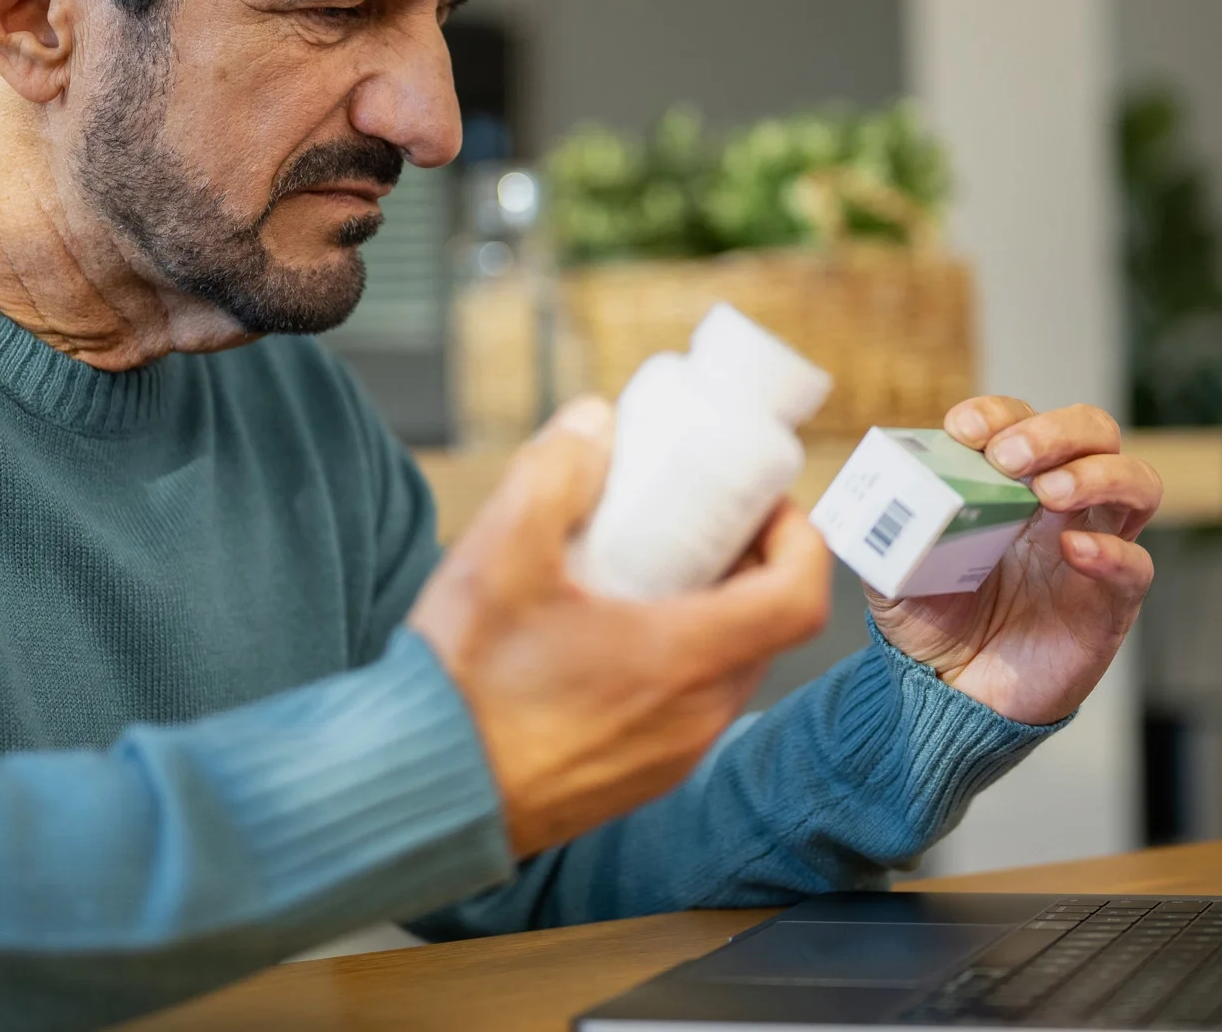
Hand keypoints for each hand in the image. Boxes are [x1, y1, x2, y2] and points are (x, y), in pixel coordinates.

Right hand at [407, 397, 832, 858]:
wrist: (422, 796)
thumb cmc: (463, 687)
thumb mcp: (499, 555)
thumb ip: (553, 473)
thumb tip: (595, 424)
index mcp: (683, 659)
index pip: (800, 596)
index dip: (797, 537)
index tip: (761, 504)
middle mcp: (696, 717)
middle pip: (766, 627)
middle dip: (747, 564)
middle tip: (697, 520)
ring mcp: (672, 756)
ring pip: (727, 669)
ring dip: (710, 613)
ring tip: (645, 571)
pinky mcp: (640, 779)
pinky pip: (688, 707)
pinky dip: (676, 660)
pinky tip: (606, 634)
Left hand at [867, 398, 1160, 725]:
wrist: (951, 697)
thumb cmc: (930, 623)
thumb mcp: (891, 572)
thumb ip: (883, 534)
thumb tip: (866, 497)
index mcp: (1008, 485)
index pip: (1021, 422)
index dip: (998, 414)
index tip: (964, 429)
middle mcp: (1058, 506)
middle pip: (1094, 432)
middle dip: (1056, 431)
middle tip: (1010, 456)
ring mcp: (1092, 549)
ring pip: (1136, 482)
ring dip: (1097, 473)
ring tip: (1050, 491)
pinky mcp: (1109, 603)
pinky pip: (1136, 566)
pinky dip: (1112, 550)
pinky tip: (1075, 549)